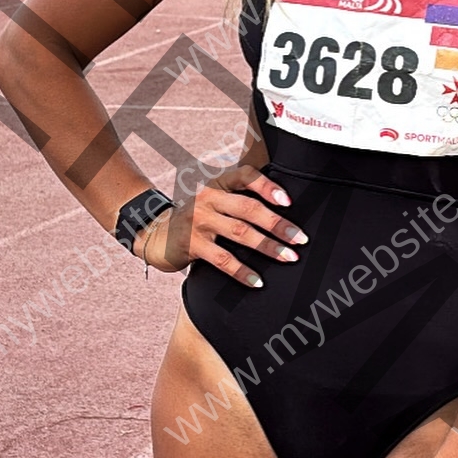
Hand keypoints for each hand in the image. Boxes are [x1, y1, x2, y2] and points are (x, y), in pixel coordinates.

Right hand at [136, 167, 305, 287]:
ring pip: (240, 233)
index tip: (289, 201)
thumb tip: (285, 206)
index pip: (245, 176)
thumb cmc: (198, 219)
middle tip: (301, 238)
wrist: (156, 234)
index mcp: (218, 184)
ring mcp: (199, 221)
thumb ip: (240, 198)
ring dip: (268, 246)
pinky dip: (242, 271)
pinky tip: (258, 281)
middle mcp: (208, 198)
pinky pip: (223, 259)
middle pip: (249, 208)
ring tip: (289, 257)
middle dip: (278, 224)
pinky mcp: (192, 244)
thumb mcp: (214, 201)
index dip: (268, 186)